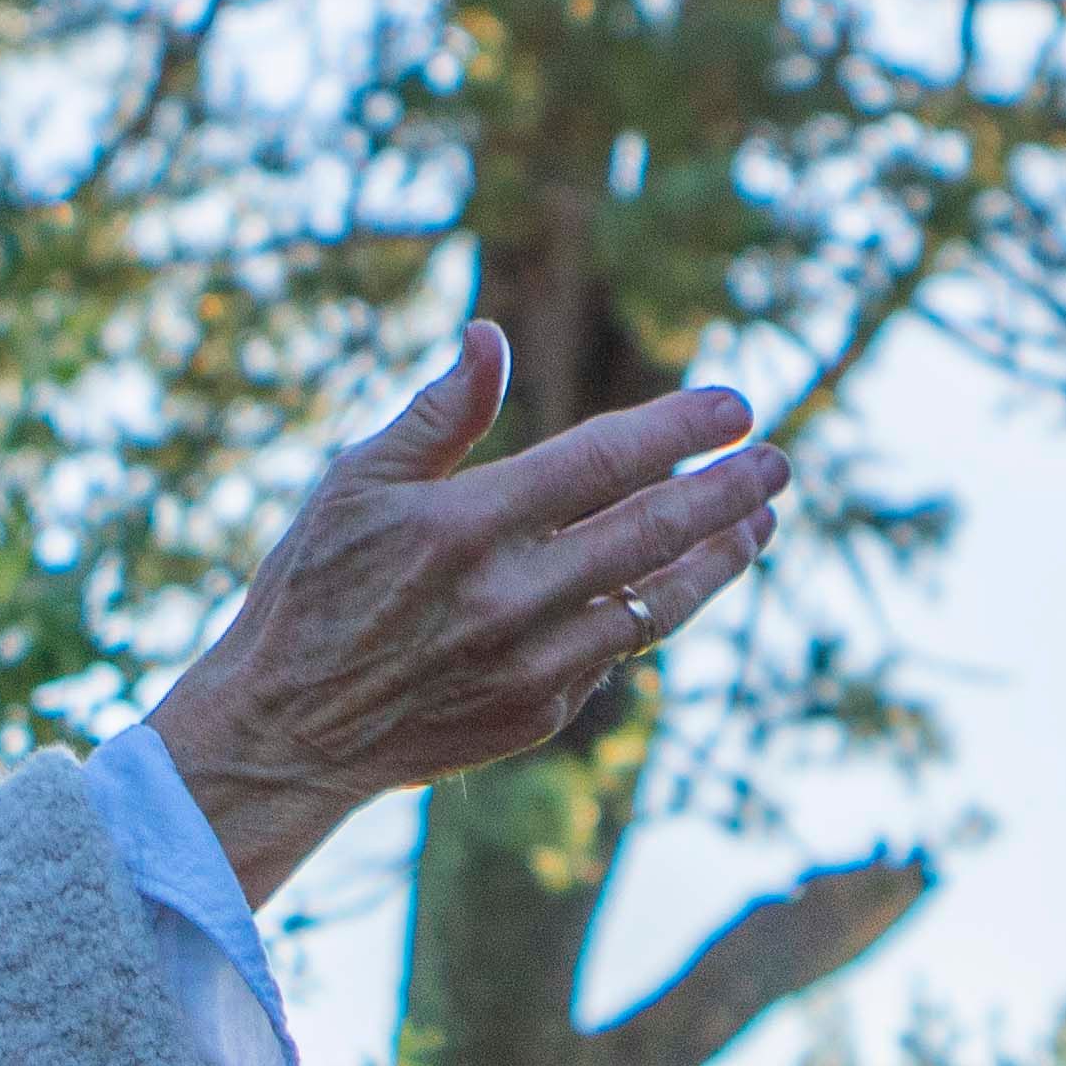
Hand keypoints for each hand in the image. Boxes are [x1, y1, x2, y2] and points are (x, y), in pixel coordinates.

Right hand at [153, 328, 786, 899]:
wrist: (287, 729)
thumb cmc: (314, 586)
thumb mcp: (355, 483)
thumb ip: (436, 414)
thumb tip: (490, 336)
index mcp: (465, 525)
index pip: (604, 460)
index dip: (680, 429)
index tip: (737, 407)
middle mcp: (510, 598)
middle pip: (654, 532)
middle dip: (729, 492)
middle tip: (778, 461)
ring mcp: (531, 666)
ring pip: (657, 604)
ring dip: (719, 560)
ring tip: (760, 524)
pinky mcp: (538, 716)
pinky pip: (615, 656)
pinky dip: (652, 615)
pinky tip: (676, 585)